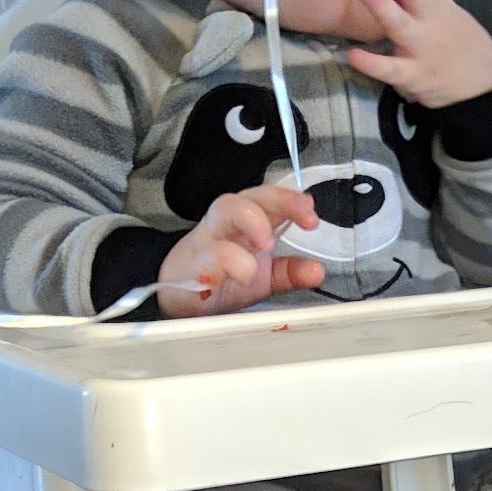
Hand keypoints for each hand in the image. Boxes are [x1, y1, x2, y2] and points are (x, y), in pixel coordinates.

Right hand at [157, 186, 323, 316]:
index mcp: (245, 224)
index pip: (268, 200)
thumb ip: (289, 272)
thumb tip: (316, 270)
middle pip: (247, 196)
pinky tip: (241, 274)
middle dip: (277, 200)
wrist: (175, 294)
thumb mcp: (263, 277)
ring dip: (251, 222)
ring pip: (222, 213)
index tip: (312, 215)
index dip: (290, 201)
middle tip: (304, 219)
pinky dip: (222, 265)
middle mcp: (225, 226)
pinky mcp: (190, 270)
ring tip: (268, 245)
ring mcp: (205, 243)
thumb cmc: (221, 276)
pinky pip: (204, 260)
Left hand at [348, 0, 491, 107]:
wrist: (485, 91)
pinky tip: (353, 56)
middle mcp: (430, 21)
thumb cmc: (462, 48)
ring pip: (400, 24)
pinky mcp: (416, 75)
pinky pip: (392, 70)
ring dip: (381, 4)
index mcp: (438, 4)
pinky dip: (373, 64)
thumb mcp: (450, 12)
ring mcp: (422, 48)